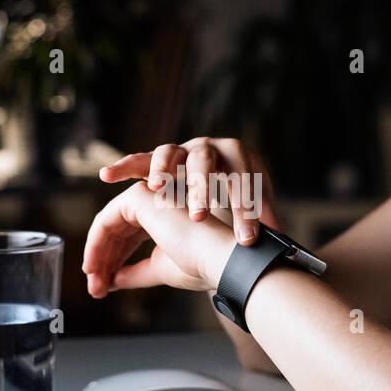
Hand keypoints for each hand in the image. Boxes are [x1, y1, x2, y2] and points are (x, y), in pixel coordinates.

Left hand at [82, 179, 235, 297]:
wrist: (220, 259)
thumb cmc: (202, 265)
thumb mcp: (160, 269)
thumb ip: (136, 272)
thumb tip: (113, 280)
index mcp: (163, 216)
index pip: (128, 237)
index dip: (113, 261)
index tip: (104, 287)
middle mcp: (154, 201)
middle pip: (115, 231)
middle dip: (101, 261)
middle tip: (95, 289)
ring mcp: (148, 195)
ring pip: (107, 226)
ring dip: (96, 255)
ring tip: (94, 284)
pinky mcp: (140, 196)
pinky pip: (105, 220)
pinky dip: (95, 243)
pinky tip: (93, 267)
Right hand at [98, 136, 283, 244]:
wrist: (223, 165)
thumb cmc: (242, 188)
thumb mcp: (258, 202)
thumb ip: (267, 221)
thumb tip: (283, 242)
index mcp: (240, 157)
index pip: (246, 180)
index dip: (247, 209)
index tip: (248, 239)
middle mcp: (209, 148)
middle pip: (205, 162)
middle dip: (201, 189)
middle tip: (199, 217)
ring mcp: (182, 151)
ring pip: (169, 153)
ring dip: (161, 171)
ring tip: (153, 189)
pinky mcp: (159, 160)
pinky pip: (139, 160)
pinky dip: (125, 166)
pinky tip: (108, 177)